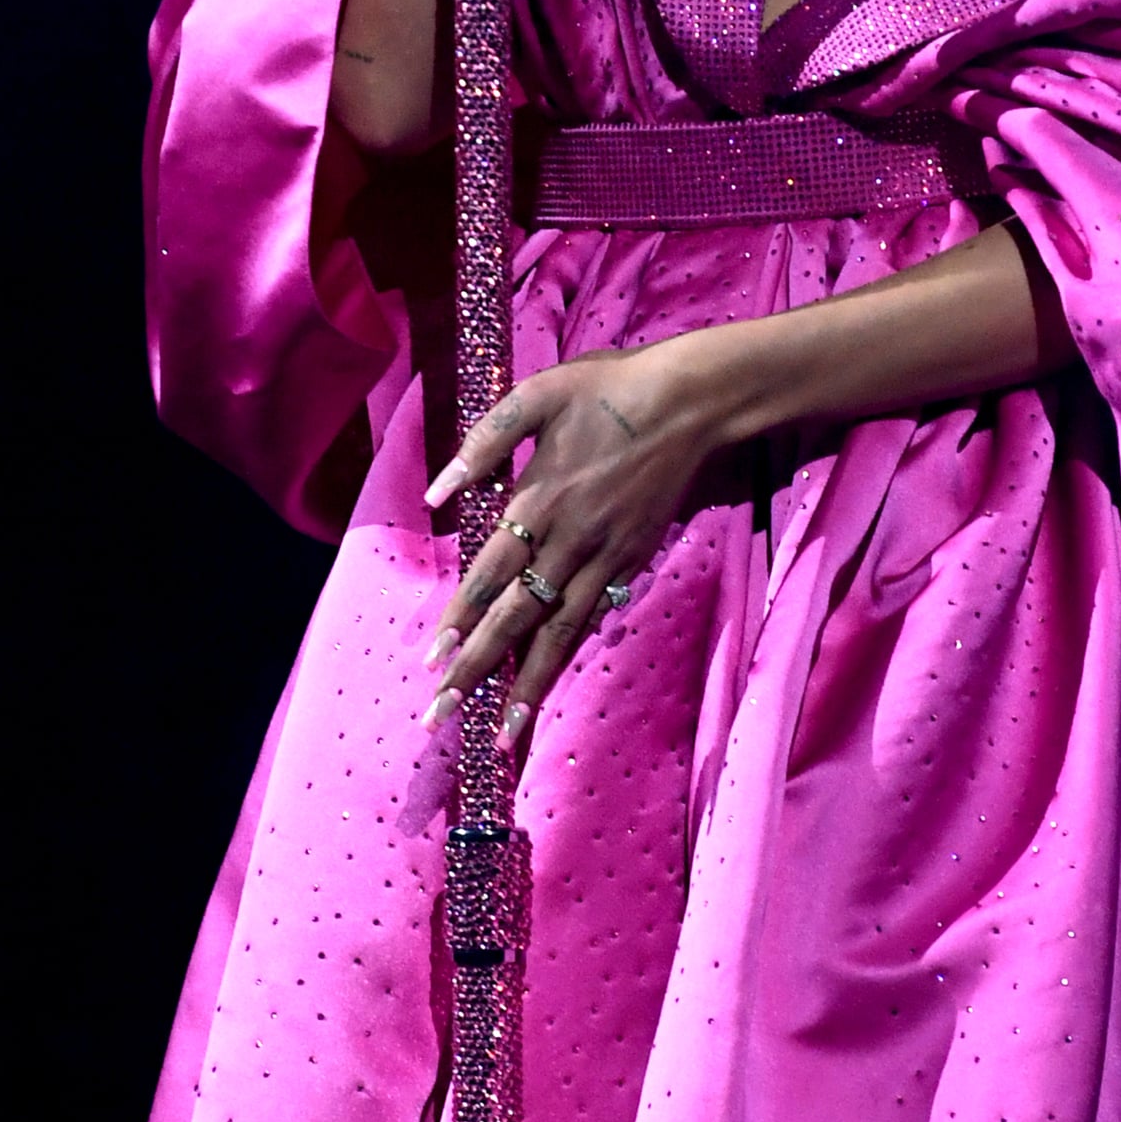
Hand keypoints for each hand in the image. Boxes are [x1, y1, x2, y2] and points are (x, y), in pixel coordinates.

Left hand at [418, 339, 731, 753]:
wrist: (689, 401)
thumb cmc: (607, 389)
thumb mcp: (535, 395)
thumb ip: (483, 443)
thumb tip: (436, 495)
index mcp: (538, 500)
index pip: (489, 575)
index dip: (459, 621)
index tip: (431, 660)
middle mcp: (569, 539)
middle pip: (516, 618)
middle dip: (477, 671)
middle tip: (442, 715)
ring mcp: (605, 554)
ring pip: (560, 632)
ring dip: (528, 684)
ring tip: (504, 732)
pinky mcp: (634, 557)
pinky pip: (596, 614)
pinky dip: (572, 651)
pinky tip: (553, 678)